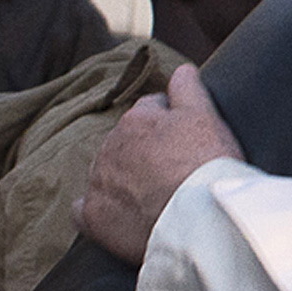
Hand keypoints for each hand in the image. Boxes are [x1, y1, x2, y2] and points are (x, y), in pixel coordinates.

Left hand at [75, 65, 240, 262]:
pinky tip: (118, 217)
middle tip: (172, 175)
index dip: (170, 127)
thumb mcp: (206, 116)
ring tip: (153, 200)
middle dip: (144, 154)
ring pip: (105, 173)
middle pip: (126, 144)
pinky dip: (98, 210)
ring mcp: (99, 181)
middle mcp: (111, 145)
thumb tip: (181, 70)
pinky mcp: (94, 216)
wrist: (199, 220)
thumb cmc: (206, 166)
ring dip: (122, 181)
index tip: (185, 146)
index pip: (150, 112)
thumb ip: (188, 89)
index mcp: (137, 118)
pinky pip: (84, 209)